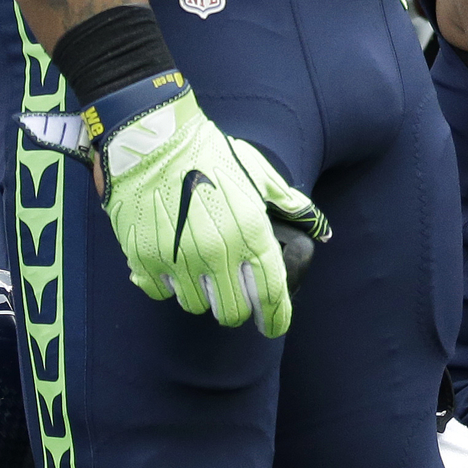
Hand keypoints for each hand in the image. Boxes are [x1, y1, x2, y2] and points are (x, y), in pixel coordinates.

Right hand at [92, 81, 324, 332]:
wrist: (153, 141)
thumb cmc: (209, 154)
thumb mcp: (259, 174)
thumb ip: (293, 206)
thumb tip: (323, 230)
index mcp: (249, 231)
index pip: (269, 293)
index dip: (275, 318)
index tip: (274, 326)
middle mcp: (216, 251)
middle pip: (231, 312)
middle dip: (236, 307)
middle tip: (232, 291)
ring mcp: (178, 258)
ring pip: (196, 306)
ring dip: (201, 294)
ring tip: (200, 269)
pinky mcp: (145, 259)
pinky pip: (162, 293)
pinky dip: (168, 284)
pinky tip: (171, 263)